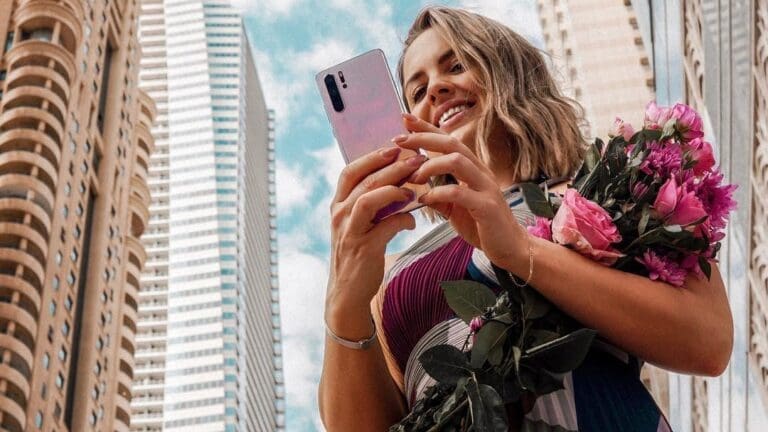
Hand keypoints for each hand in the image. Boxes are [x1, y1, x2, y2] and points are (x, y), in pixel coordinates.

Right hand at [326, 146, 424, 335]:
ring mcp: (349, 231)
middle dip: (393, 167)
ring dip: (395, 189)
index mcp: (338, 205)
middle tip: (416, 159)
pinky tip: (412, 222)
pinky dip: (402, 220)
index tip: (394, 148)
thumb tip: (399, 182)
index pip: (350, 171)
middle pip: (365, 180)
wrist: (348, 293)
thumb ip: (372, 204)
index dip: (372, 157)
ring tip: (414, 188)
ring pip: (370, 198)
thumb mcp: (360, 225)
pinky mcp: (363, 248)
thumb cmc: (359, 254)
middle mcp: (340, 214)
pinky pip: (385, 226)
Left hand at [394, 114, 528, 267]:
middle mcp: (481, 172)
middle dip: (424, 138)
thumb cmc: (483, 227)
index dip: (427, 128)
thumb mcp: (455, 209)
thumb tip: (417, 191)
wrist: (510, 248)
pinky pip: (459, 193)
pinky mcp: (487, 207)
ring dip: (430, 165)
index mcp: (473, 169)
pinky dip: (438, 193)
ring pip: (457, 161)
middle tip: (399, 140)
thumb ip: (439, 197)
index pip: (449, 141)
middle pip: (452, 143)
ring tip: (413, 177)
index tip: (405, 119)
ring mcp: (486, 188)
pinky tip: (425, 200)